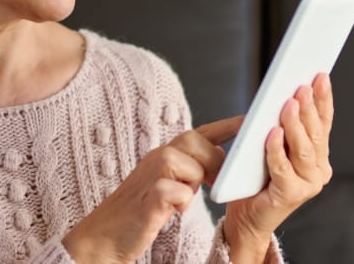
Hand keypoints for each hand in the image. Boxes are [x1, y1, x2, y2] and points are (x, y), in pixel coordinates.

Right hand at [62, 116, 241, 262]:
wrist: (105, 233)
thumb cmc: (138, 209)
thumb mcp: (165, 182)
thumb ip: (187, 170)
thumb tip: (216, 165)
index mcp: (164, 154)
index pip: (200, 133)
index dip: (226, 126)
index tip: (248, 121)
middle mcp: (157, 158)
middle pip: (195, 140)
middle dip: (212, 161)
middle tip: (211, 183)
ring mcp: (150, 176)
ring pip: (188, 164)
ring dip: (193, 183)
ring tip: (182, 199)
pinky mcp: (148, 199)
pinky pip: (175, 191)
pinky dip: (181, 201)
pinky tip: (172, 210)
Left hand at [224, 73, 333, 261]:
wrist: (246, 216)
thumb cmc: (256, 177)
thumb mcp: (272, 145)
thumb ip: (280, 126)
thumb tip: (282, 96)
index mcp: (317, 155)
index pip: (323, 122)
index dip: (323, 99)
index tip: (320, 76)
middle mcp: (318, 170)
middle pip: (315, 133)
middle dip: (309, 107)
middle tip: (301, 85)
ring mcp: (307, 185)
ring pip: (303, 149)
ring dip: (296, 124)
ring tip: (289, 103)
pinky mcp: (289, 196)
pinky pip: (282, 168)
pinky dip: (277, 149)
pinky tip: (272, 132)